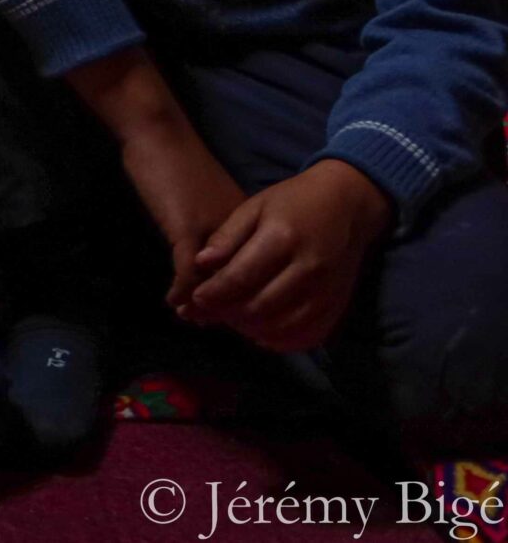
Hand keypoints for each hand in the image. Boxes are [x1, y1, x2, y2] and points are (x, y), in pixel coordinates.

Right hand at [116, 123, 248, 311]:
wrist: (160, 135)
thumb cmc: (181, 164)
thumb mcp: (206, 200)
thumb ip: (217, 228)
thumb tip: (216, 260)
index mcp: (249, 224)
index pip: (253, 269)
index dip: (243, 292)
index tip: (234, 312)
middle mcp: (240, 232)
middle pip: (239, 280)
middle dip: (227, 305)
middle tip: (209, 323)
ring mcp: (214, 233)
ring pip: (217, 282)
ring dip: (205, 304)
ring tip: (193, 318)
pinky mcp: (186, 230)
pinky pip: (187, 273)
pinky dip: (181, 291)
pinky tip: (173, 301)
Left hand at [183, 160, 389, 351]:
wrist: (348, 207)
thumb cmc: (294, 202)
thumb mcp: (254, 207)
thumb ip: (227, 237)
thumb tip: (200, 264)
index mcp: (282, 239)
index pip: (241, 278)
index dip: (214, 294)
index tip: (194, 299)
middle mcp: (308, 269)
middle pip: (259, 307)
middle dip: (227, 315)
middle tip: (209, 311)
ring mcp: (327, 292)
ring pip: (281, 327)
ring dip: (250, 329)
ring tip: (231, 318)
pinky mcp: (338, 306)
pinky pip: (307, 336)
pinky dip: (279, 340)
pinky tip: (260, 331)